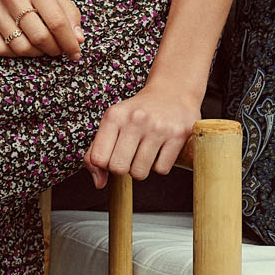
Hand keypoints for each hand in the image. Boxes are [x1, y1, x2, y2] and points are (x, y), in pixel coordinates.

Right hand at [0, 0, 83, 60]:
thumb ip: (68, 11)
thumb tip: (78, 40)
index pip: (57, 21)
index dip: (69, 42)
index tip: (75, 52)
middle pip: (40, 37)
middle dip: (54, 49)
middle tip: (59, 49)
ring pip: (21, 47)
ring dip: (37, 54)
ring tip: (43, 47)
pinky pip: (2, 49)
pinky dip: (17, 54)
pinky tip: (24, 45)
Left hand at [84, 75, 202, 188]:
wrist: (172, 92)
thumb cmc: (137, 112)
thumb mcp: (112, 123)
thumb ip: (96, 152)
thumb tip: (99, 183)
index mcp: (115, 115)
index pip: (98, 159)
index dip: (104, 164)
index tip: (113, 154)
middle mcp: (136, 119)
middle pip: (118, 168)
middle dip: (123, 167)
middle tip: (130, 154)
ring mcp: (158, 127)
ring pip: (140, 173)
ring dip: (141, 168)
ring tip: (145, 151)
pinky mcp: (179, 135)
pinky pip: (161, 170)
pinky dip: (160, 165)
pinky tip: (161, 149)